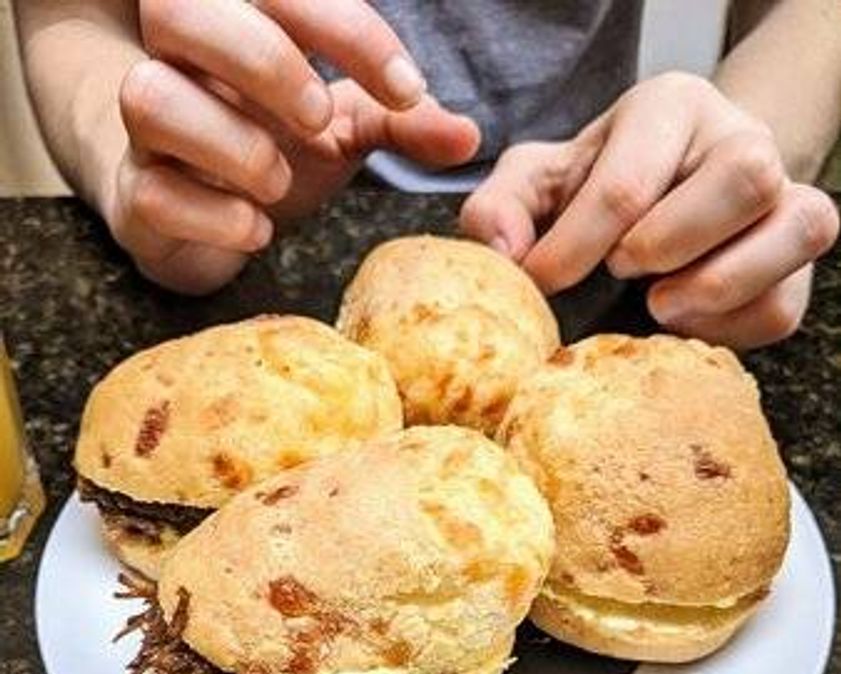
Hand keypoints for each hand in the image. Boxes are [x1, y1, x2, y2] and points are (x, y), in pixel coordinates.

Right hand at [106, 0, 478, 292]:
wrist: (205, 222)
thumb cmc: (273, 151)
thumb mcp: (345, 129)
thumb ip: (401, 122)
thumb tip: (469, 136)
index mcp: (235, 24)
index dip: (346, 28)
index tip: (407, 89)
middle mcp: (179, 63)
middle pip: (179, 9)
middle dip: (264, 61)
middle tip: (321, 119)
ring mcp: (149, 133)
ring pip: (151, 97)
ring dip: (231, 142)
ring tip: (279, 183)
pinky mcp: (137, 198)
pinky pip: (153, 190)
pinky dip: (213, 214)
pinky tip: (256, 230)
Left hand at [460, 72, 838, 347]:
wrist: (657, 200)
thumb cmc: (593, 189)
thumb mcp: (536, 185)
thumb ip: (500, 208)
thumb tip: (503, 254)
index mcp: (669, 108)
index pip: (629, 183)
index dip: (577, 248)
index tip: (545, 282)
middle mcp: (740, 139)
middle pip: (743, 180)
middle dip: (667, 245)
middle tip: (621, 272)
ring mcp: (784, 196)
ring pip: (796, 228)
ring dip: (715, 286)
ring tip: (658, 305)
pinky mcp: (792, 263)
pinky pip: (785, 304)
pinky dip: (729, 329)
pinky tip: (683, 325)